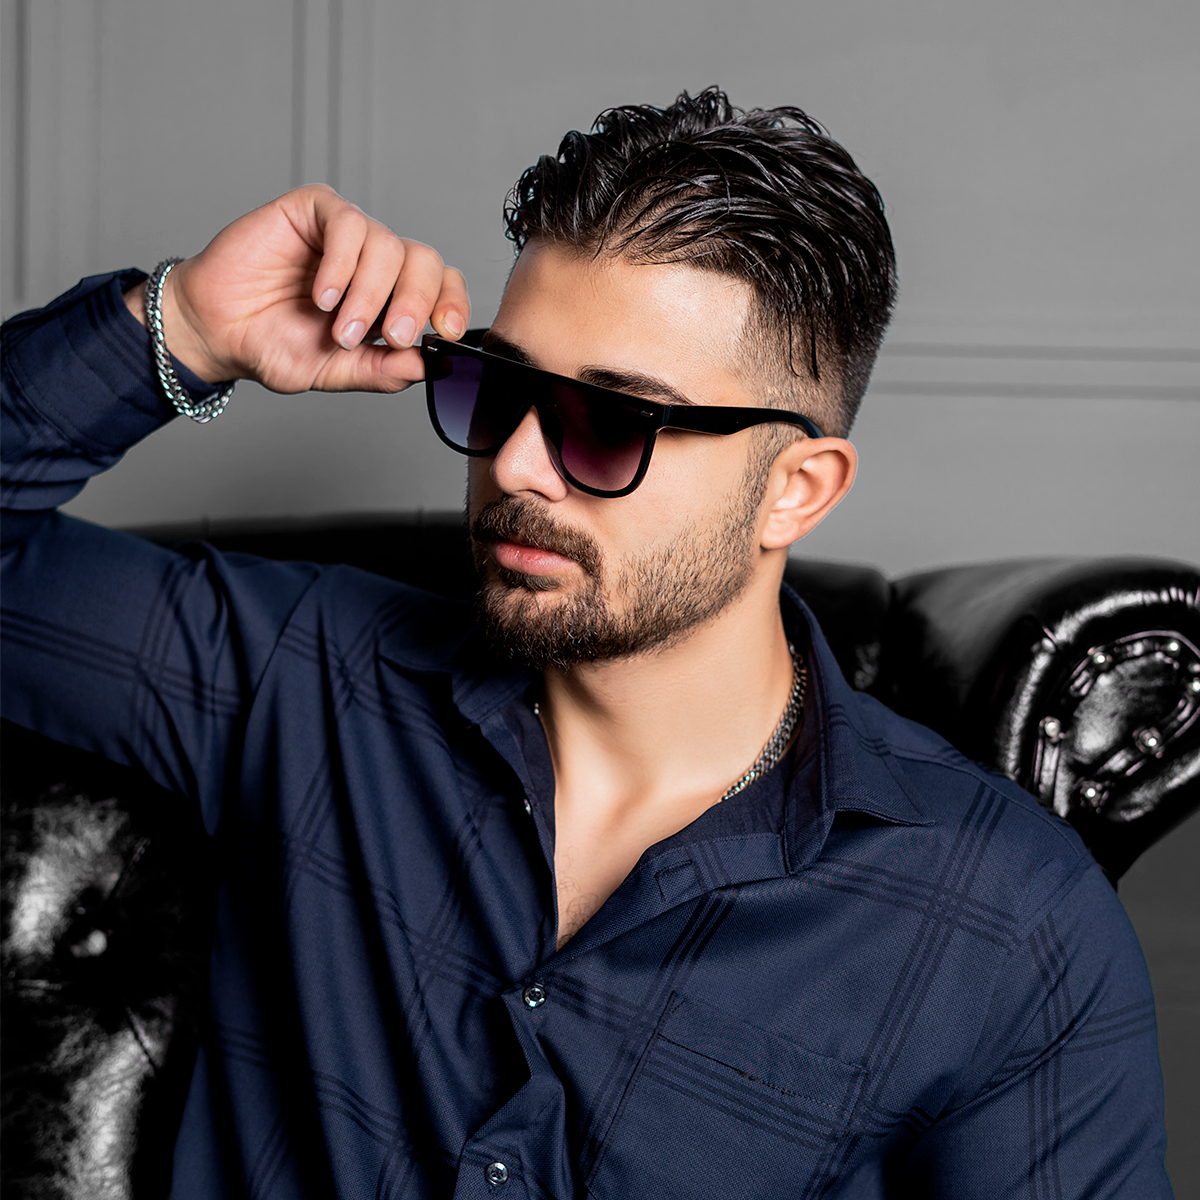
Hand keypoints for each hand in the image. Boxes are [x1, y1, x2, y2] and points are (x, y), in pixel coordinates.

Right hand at [125, 184, 468, 392]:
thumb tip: (429, 366)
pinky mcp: (314, 210)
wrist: (217, 331)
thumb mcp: (337, 371)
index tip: (446, 333)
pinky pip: (348, 224)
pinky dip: (342, 265)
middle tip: (394, 337)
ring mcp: (346, 233)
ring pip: (389, 245)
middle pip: (425, 261)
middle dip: (417, 302)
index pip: (442, 285)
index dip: (452, 303)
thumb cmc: (273, 345)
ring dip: (371, 294)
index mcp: (391, 296)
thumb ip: (382, 370)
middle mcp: (375, 261)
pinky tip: (323, 296)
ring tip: (340, 328)